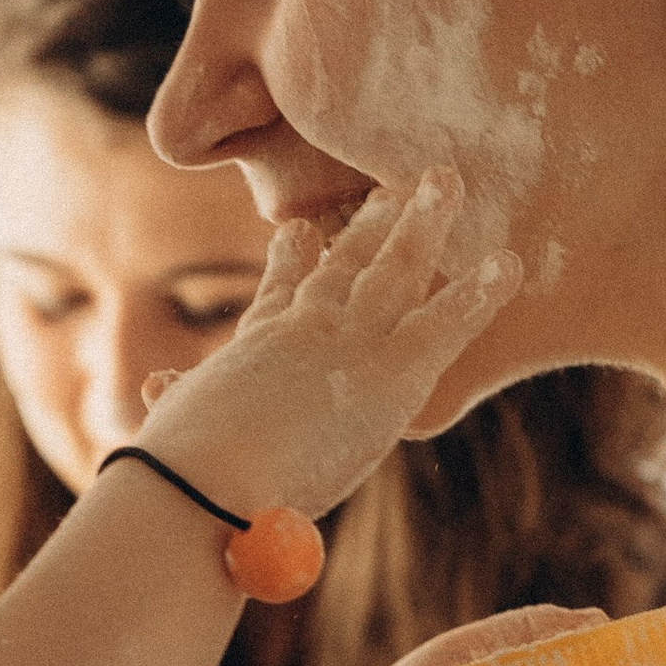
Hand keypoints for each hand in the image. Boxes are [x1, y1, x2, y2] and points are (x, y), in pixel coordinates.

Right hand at [135, 168, 521, 521]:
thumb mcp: (171, 430)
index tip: (300, 232)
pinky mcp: (389, 369)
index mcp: (253, 349)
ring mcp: (348, 340)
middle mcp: (301, 328)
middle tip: (392, 187)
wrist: (203, 482)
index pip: (278, 296)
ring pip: (395, 269)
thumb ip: (174, 403)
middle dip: (369, 224)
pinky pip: (445, 322)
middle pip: (343, 266)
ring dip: (424, 224)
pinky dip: (480, 293)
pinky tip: (510, 265)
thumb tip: (155, 387)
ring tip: (448, 183)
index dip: (292, 262)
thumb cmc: (178, 473)